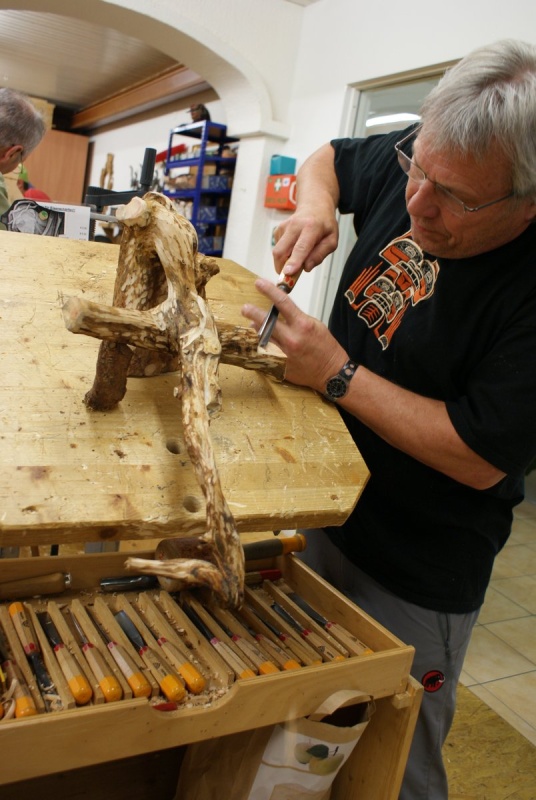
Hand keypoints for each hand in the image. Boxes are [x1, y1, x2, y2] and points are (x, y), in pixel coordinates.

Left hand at [242, 278, 347, 392]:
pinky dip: (261, 345)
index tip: (258, 283)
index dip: (268, 290)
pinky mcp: (280, 366)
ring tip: (253, 324)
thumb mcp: (314, 325)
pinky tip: (259, 341)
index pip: (282, 302)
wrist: (332, 373)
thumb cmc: (326, 347)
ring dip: (256, 330)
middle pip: (266, 322)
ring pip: (262, 338)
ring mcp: (284, 354)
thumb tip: (276, 313)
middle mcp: (292, 338)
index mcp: (303, 325)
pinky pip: (265, 353)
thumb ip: (294, 318)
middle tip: (245, 308)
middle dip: (253, 312)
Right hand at [271, 143, 339, 276]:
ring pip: (277, 251)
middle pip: (281, 250)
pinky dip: (285, 254)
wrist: (314, 205)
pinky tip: (294, 248)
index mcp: (311, 227)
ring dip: (284, 261)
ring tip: (297, 258)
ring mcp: (284, 227)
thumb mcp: (332, 240)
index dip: (294, 261)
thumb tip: (306, 267)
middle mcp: (295, 225)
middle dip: (281, 267)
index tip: (287, 272)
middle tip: (288, 278)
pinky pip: (278, 248)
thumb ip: (320, 254)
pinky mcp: (278, 230)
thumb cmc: (325, 225)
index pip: (301, 247)